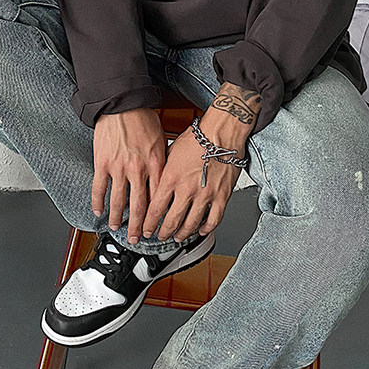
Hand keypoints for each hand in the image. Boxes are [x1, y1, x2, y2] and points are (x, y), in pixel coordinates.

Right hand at [92, 107, 166, 243]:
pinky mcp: (102, 163)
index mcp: (156, 164)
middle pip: (139, 206)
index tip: (157, 228)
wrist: (122, 103)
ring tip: (116, 228)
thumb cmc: (143, 117)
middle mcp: (138, 169)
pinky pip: (99, 187)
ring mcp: (119, 168)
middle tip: (138, 238)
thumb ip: (162, 161)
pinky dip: (98, 202)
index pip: (158, 198)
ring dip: (117, 218)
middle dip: (139, 226)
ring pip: (118, 201)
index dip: (157, 216)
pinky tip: (98, 211)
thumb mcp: (162, 140)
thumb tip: (165, 178)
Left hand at [142, 82, 260, 241]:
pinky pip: (213, 220)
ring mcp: (205, 195)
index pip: (155, 209)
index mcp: (171, 178)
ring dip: (182, 234)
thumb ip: (163, 170)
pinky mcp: (222, 196)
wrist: (221, 132)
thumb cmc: (197, 137)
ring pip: (191, 224)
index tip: (146, 230)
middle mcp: (187, 189)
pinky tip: (201, 230)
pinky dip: (206, 229)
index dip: (148, 224)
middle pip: (171, 221)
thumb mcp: (170, 151)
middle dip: (162, 233)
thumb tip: (155, 181)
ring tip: (178, 236)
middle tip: (159, 236)